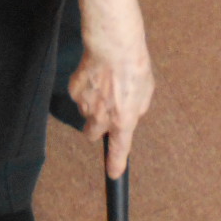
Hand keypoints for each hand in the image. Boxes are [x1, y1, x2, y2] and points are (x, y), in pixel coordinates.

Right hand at [68, 27, 153, 178]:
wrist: (112, 45)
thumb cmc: (134, 66)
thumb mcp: (146, 91)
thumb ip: (136, 109)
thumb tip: (130, 115)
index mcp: (123, 120)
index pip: (119, 149)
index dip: (115, 164)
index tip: (113, 174)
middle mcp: (102, 117)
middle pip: (92, 134)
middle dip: (97, 128)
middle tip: (105, 112)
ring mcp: (85, 105)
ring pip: (86, 112)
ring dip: (93, 105)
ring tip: (105, 83)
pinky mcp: (74, 91)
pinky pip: (79, 96)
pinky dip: (85, 90)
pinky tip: (94, 75)